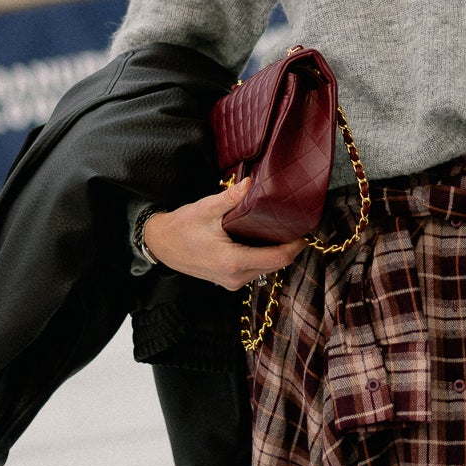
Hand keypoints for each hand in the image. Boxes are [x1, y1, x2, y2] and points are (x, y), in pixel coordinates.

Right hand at [141, 176, 306, 288]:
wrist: (160, 245)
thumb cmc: (181, 227)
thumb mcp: (205, 209)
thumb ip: (231, 198)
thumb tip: (251, 183)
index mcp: (232, 262)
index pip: (277, 258)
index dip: (295, 246)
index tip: (305, 231)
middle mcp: (235, 277)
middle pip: (275, 265)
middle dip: (288, 247)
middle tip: (296, 225)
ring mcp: (231, 282)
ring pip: (266, 269)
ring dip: (276, 253)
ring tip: (281, 230)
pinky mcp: (228, 281)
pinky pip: (255, 270)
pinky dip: (263, 256)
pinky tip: (263, 239)